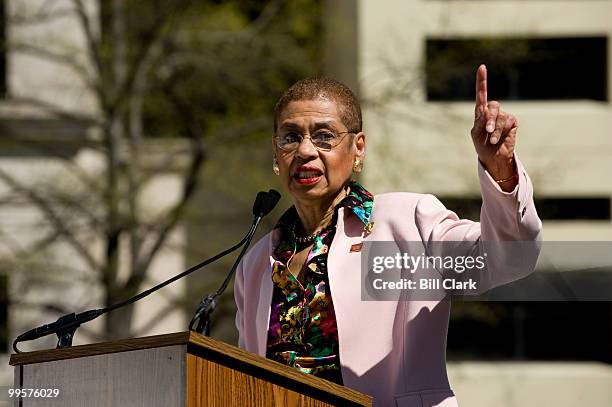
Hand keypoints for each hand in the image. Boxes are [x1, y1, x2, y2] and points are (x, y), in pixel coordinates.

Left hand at [470, 64, 517, 190]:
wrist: (492, 157)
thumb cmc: (481, 145)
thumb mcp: (476, 134)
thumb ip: (480, 122)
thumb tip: (487, 111)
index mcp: (481, 112)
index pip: (481, 94)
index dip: (482, 81)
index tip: (482, 67)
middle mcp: (493, 112)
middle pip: (493, 105)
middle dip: (490, 119)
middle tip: (488, 131)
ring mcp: (503, 116)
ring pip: (500, 116)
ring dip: (495, 130)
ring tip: (492, 139)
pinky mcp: (512, 122)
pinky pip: (507, 122)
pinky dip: (502, 132)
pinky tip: (499, 139)